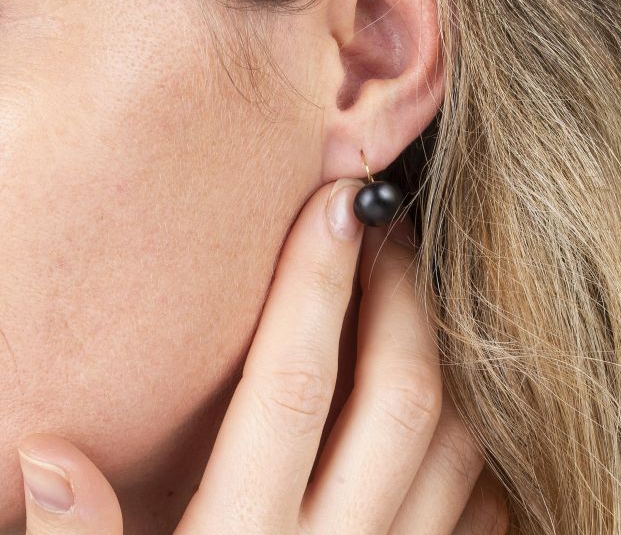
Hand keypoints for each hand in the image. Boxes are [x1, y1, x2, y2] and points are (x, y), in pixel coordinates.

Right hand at [16, 178, 508, 533]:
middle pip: (398, 393)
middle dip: (400, 294)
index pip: (290, 383)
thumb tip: (48, 454)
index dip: (313, 282)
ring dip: (446, 349)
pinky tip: (446, 398)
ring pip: (458, 439)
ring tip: (415, 289)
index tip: (336, 200)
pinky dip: (477, 439)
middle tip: (386, 230)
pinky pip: (487, 504)